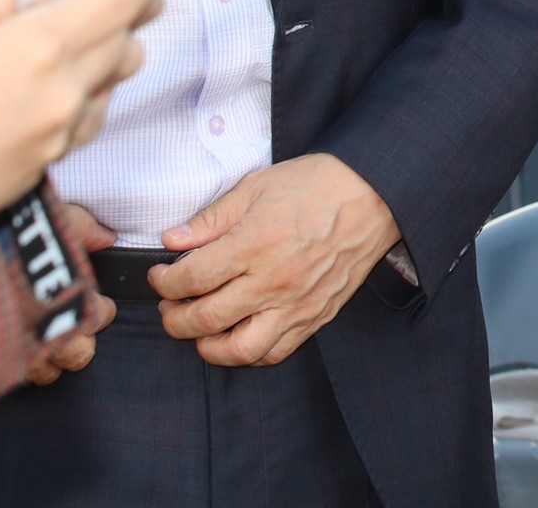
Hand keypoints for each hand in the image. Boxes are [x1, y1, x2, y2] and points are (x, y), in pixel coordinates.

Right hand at [0, 0, 215, 214]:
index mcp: (38, 47)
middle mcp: (66, 90)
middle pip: (129, 29)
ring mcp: (63, 129)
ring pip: (116, 70)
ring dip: (108, 41)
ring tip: (63, 28)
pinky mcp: (52, 158)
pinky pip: (93, 109)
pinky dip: (86, 84)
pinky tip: (46, 79)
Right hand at [23, 200, 117, 384]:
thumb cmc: (16, 235)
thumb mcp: (57, 220)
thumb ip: (83, 230)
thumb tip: (105, 238)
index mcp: (75, 299)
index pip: (101, 318)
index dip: (101, 308)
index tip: (95, 298)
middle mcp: (50, 331)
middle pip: (79, 356)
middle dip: (79, 339)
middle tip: (71, 321)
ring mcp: (20, 350)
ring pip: (48, 373)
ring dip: (51, 358)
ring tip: (46, 338)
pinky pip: (15, 375)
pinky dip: (21, 364)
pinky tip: (18, 346)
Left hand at [153, 153, 401, 366]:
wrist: (376, 193)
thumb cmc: (318, 184)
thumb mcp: (257, 187)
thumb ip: (211, 218)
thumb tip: (173, 241)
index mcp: (254, 244)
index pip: (190, 279)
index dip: (163, 281)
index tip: (161, 275)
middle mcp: (273, 281)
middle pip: (204, 319)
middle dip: (174, 317)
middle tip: (171, 304)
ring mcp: (297, 303)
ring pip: (239, 350)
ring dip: (208, 346)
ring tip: (200, 330)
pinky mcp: (317, 315)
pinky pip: (276, 351)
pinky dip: (249, 352)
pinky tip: (238, 335)